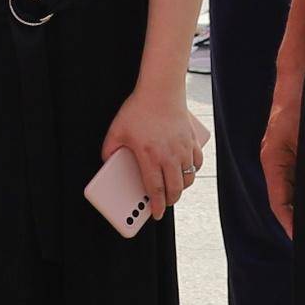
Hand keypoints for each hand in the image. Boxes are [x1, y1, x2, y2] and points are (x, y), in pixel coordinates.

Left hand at [102, 86, 205, 216]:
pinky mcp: (192, 140)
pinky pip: (197, 162)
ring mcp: (183, 148)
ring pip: (188, 177)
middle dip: (169, 200)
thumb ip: (108, 150)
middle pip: (174, 188)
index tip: (155, 215)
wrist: (161, 89)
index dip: (156, 206)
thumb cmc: (138, 109)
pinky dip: (193, 170)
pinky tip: (187, 171)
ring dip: (182, 187)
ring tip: (174, 189)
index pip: (155, 189)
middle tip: (164, 203)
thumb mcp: (116, 130)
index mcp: (150, 157)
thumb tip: (106, 163)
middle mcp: (169, 156)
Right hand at [261, 86, 299, 236]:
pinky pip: (302, 179)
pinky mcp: (298, 151)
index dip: (290, 223)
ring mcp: (287, 157)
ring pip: (296, 191)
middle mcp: (278, 162)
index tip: (301, 239)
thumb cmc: (300, 98)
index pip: (279, 202)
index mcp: (273, 160)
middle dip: (300, 221)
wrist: (302, 73)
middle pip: (286, 201)